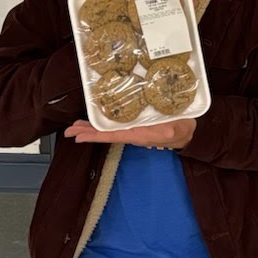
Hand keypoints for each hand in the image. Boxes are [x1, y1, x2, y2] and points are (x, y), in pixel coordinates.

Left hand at [65, 118, 195, 150]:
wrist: (188, 134)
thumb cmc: (183, 128)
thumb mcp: (179, 128)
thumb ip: (170, 129)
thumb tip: (164, 131)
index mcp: (141, 134)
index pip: (114, 136)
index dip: (96, 135)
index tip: (80, 136)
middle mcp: (133, 134)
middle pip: (106, 134)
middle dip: (87, 132)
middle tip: (69, 131)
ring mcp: (133, 132)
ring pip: (108, 131)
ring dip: (91, 129)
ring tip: (76, 127)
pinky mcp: (134, 127)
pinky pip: (114, 128)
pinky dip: (102, 125)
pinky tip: (94, 121)